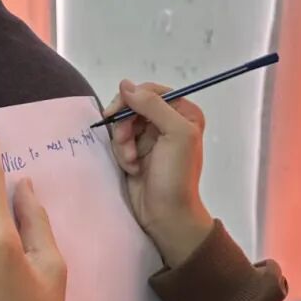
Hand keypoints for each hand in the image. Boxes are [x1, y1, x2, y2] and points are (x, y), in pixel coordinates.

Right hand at [105, 81, 213, 266]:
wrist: (166, 215)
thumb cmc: (176, 176)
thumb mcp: (175, 134)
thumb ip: (153, 105)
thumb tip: (125, 84)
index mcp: (184, 113)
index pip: (151, 91)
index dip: (132, 99)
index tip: (116, 113)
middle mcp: (168, 122)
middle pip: (133, 107)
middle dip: (125, 126)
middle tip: (126, 144)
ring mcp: (151, 138)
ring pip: (123, 124)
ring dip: (123, 143)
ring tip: (132, 162)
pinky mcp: (136, 152)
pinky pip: (119, 141)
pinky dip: (122, 154)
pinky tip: (132, 169)